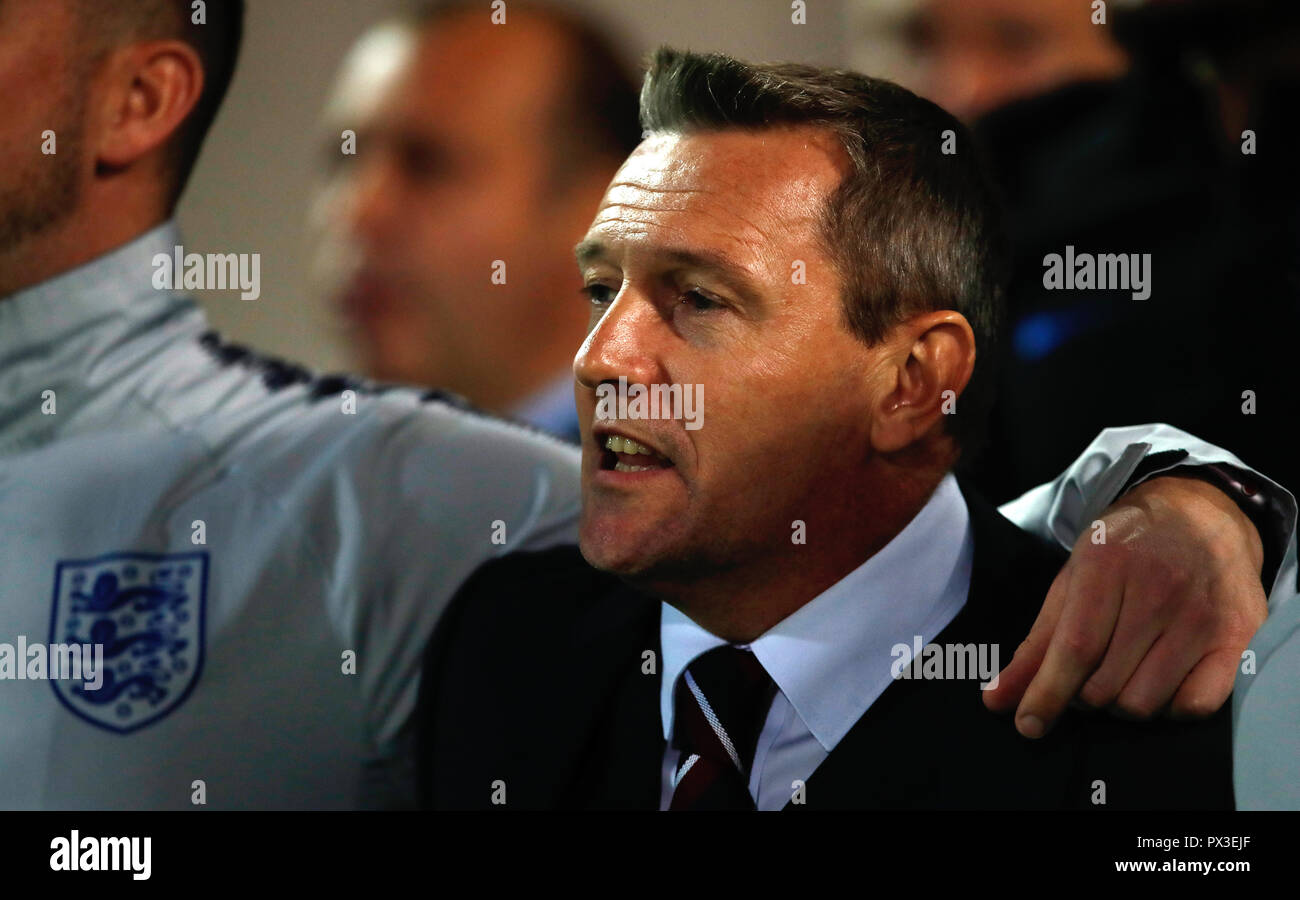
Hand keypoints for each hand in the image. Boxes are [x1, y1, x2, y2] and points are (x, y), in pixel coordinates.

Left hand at [984, 472, 1267, 737]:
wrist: (1201, 514)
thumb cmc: (1125, 551)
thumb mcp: (1071, 579)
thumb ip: (1035, 644)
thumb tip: (997, 700)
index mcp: (1109, 565)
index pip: (1076, 648)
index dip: (1047, 693)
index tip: (1027, 724)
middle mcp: (1161, 590)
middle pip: (1105, 685)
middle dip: (1082, 693)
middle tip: (1086, 670)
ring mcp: (1203, 615)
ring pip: (1144, 702)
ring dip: (1121, 701)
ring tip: (1122, 670)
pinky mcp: (1238, 638)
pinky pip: (1194, 706)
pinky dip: (1169, 705)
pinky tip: (1160, 679)